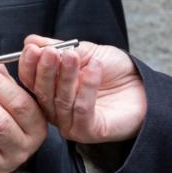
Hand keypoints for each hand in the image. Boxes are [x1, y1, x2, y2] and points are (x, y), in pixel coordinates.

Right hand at [17, 35, 145, 143]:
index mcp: (51, 91)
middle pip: (42, 93)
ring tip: (73, 56)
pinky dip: (87, 87)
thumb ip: (58, 47)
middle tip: (50, 52)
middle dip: (45, 71)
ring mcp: (71, 124)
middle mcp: (57, 110)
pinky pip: (82, 110)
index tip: (31, 49)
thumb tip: (30, 41)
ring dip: (66, 76)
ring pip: (61, 101)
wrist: (142, 84)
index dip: (29, 65)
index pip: (31, 82)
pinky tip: (95, 68)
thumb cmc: (113, 70)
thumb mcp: (85, 51)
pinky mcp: (89, 131)